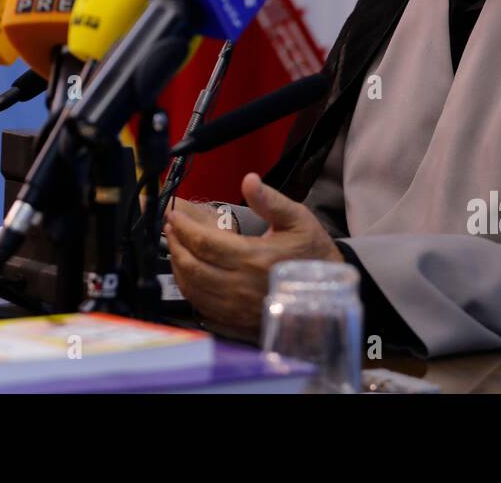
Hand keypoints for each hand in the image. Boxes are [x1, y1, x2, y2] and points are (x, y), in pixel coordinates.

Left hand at [165, 172, 342, 341]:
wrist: (329, 291)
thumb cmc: (312, 252)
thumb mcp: (297, 219)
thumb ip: (270, 200)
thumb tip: (249, 180)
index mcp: (255, 257)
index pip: (204, 242)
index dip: (184, 227)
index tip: (174, 216)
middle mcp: (242, 286)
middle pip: (192, 266)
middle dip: (175, 246)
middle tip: (171, 230)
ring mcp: (238, 308)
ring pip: (193, 289)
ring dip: (178, 267)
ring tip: (176, 248)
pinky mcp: (237, 322)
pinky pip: (202, 307)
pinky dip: (190, 289)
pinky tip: (189, 275)